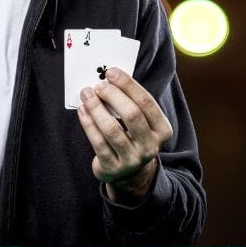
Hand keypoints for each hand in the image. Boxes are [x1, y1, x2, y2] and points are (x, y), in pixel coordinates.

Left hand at [76, 67, 173, 202]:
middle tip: (98, 85)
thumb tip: (109, 79)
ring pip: (111, 129)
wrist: (131, 174)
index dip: (128, 85)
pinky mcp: (112, 167)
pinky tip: (83, 110)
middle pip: (132, 114)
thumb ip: (131, 103)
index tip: (111, 72)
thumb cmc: (134, 138)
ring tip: (87, 94)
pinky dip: (88, 123)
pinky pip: (98, 142)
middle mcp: (150, 146)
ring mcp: (132, 159)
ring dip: (96, 108)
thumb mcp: (142, 123)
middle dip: (112, 95)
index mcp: (162, 130)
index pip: (146, 102)